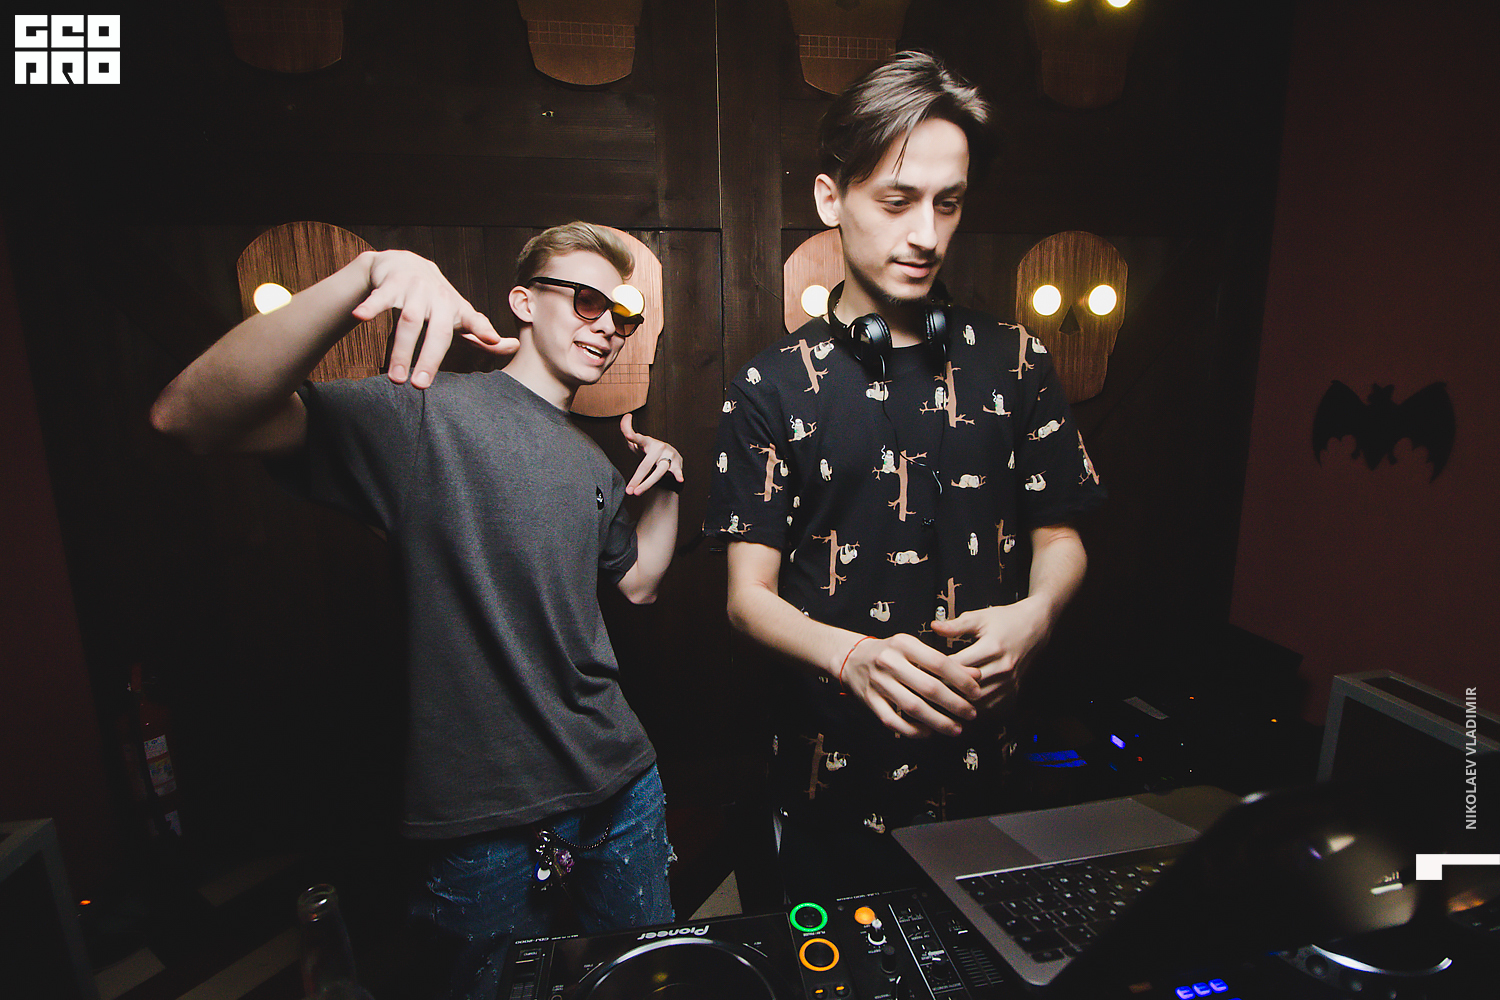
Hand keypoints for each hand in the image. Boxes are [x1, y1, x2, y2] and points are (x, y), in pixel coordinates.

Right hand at [351, 250, 517, 387]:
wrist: (406, 263)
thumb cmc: (437, 299)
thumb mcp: (460, 314)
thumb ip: (482, 333)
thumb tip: (515, 347)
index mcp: (457, 308)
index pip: (474, 321)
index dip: (484, 330)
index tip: (492, 340)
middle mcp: (438, 298)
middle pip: (436, 331)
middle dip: (429, 359)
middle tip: (420, 386)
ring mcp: (415, 289)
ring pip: (408, 321)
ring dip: (401, 349)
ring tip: (395, 378)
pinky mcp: (390, 284)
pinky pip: (380, 297)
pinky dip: (370, 306)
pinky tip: (359, 316)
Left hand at [620, 413, 683, 494]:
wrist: (670, 455)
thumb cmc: (650, 449)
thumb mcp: (638, 441)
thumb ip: (628, 430)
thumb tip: (626, 416)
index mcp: (648, 442)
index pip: (638, 438)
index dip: (632, 435)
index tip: (628, 435)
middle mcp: (658, 448)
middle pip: (646, 464)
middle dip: (637, 478)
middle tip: (628, 490)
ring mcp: (668, 455)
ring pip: (658, 471)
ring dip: (647, 483)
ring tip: (637, 492)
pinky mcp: (677, 464)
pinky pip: (676, 470)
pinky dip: (678, 474)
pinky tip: (679, 479)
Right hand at [839, 633, 981, 738]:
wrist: (850, 658)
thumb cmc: (890, 653)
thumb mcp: (914, 648)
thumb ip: (943, 660)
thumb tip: (975, 675)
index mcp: (903, 644)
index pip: (939, 662)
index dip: (961, 679)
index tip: (977, 692)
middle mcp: (889, 662)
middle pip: (928, 687)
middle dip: (954, 704)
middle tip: (971, 714)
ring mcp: (878, 683)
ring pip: (913, 707)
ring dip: (938, 721)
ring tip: (956, 729)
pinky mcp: (870, 701)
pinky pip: (893, 721)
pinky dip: (912, 730)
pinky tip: (928, 733)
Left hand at [930, 600, 1052, 713]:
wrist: (1034, 627)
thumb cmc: (1005, 620)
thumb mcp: (981, 617)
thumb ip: (957, 624)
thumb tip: (934, 627)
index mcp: (992, 647)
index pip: (959, 665)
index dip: (937, 670)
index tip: (920, 671)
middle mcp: (1003, 667)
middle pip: (967, 687)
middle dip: (945, 690)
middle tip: (924, 692)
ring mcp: (1009, 681)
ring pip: (979, 701)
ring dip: (959, 703)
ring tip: (938, 702)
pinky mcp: (1012, 690)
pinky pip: (990, 706)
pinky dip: (974, 708)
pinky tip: (959, 706)